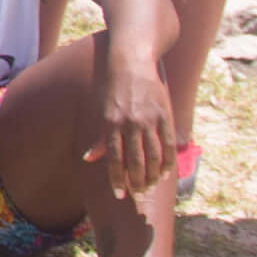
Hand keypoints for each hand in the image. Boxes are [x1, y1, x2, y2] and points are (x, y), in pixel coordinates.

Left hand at [85, 49, 176, 197]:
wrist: (132, 61)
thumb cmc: (113, 89)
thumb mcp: (102, 111)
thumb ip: (99, 138)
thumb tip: (88, 159)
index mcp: (110, 123)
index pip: (113, 158)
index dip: (117, 179)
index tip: (120, 195)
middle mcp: (129, 122)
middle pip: (135, 161)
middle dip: (137, 182)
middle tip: (139, 195)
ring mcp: (148, 119)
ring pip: (153, 156)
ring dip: (152, 176)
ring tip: (150, 186)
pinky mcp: (164, 114)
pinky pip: (168, 144)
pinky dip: (168, 162)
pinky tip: (165, 173)